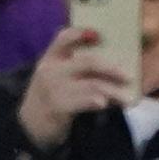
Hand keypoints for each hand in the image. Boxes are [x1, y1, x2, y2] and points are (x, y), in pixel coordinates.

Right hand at [16, 27, 132, 150]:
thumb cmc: (50, 98)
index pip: (64, 37)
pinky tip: (107, 104)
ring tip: (126, 99)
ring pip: (91, 84)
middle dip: (111, 68)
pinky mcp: (58, 106)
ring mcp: (54, 88)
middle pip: (87, 62)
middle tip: (128, 76)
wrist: (30, 126)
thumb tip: (110, 63)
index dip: (81, 33)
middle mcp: (51, 69)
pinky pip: (85, 101)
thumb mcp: (55, 78)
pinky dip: (99, 102)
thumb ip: (74, 68)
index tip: (99, 34)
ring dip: (112, 91)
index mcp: (50, 58)